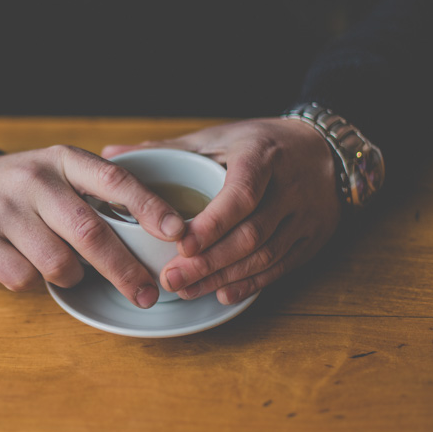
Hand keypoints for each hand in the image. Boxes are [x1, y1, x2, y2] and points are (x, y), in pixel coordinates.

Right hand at [0, 145, 186, 307]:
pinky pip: (24, 278)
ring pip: (58, 263)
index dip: (149, 207)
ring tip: (69, 270)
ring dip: (73, 277)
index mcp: (63, 159)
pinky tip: (30, 267)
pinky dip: (36, 283)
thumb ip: (98, 192)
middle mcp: (34, 180)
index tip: (177, 233)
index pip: (115, 180)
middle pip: (90, 231)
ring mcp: (4, 208)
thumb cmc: (24, 190)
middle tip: (147, 294)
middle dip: (125, 269)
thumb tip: (161, 234)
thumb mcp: (59, 172)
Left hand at [102, 118, 341, 304]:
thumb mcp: (215, 136)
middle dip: (209, 261)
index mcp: (261, 156)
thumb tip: (109, 154)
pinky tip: (222, 294)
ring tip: (187, 291)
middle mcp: (288, 187)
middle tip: (171, 279)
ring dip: (224, 277)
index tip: (180, 244)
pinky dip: (251, 283)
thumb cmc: (257, 143)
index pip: (240, 194)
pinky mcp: (311, 238)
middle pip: (251, 233)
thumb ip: (164, 149)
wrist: (323, 149)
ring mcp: (304, 216)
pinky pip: (281, 267)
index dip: (212, 224)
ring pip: (266, 255)